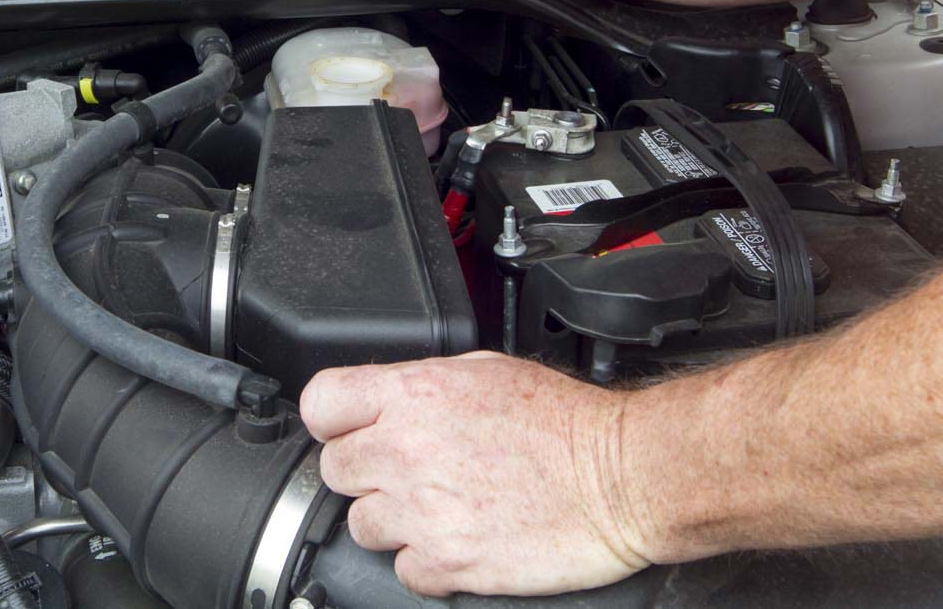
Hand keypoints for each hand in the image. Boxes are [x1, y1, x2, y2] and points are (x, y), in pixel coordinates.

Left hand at [300, 352, 652, 596]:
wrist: (622, 478)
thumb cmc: (566, 423)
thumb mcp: (484, 371)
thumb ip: (420, 385)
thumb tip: (386, 401)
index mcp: (413, 395)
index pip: (320, 403)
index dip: (336, 419)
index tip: (351, 429)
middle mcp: (406, 451)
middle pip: (335, 469)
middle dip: (368, 471)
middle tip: (410, 470)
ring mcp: (423, 512)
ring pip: (361, 526)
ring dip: (394, 520)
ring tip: (440, 506)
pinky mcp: (447, 562)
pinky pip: (402, 571)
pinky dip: (426, 562)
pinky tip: (460, 537)